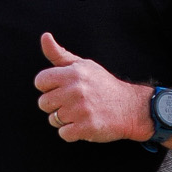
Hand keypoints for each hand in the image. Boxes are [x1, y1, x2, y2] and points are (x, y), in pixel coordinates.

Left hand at [34, 33, 150, 142]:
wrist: (130, 107)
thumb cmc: (103, 85)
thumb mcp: (83, 65)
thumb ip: (60, 55)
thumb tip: (45, 36)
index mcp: (73, 73)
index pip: (40, 81)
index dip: (48, 87)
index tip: (61, 89)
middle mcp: (76, 90)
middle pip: (43, 103)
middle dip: (54, 105)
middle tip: (72, 104)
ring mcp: (81, 110)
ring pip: (53, 119)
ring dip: (64, 120)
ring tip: (80, 114)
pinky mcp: (86, 127)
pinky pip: (63, 134)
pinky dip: (72, 133)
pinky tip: (83, 124)